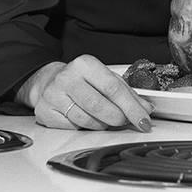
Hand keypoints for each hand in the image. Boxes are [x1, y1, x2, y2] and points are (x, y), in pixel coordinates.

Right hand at [17, 55, 152, 130]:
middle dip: (118, 118)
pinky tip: (88, 120)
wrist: (48, 82)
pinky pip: (73, 127)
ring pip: (87, 120)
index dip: (132, 107)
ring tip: (107, 120)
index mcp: (85, 64)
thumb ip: (126, 92)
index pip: (114, 88)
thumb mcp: (104, 78)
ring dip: (103, 124)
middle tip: (126, 121)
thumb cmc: (81, 80)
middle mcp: (68, 77)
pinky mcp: (45, 112)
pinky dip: (86, 128)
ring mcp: (54, 95)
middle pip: (100, 105)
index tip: (144, 120)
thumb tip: (146, 108)